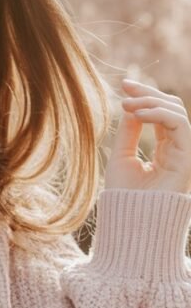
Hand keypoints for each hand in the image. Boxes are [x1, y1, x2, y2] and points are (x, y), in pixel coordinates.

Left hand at [104, 78, 190, 194]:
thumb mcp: (122, 156)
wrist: (130, 222)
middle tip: (125, 87)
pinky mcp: (187, 158)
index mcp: (164, 149)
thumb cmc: (124, 196)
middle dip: (149, 93)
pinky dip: (160, 114)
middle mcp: (177, 148)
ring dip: (151, 102)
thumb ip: (130, 131)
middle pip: (172, 108)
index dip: (144, 96)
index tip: (123, 85)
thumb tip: (132, 104)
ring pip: (178, 112)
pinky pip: (180, 124)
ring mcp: (184, 152)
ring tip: (127, 104)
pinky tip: (139, 114)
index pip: (160, 114)